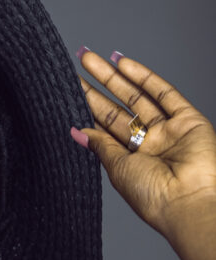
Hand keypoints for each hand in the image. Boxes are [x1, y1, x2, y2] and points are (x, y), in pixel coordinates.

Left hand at [72, 49, 215, 241]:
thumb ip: (101, 146)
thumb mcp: (117, 168)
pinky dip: (144, 77)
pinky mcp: (188, 119)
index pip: (105, 127)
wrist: (186, 200)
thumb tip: (76, 132)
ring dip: (116, 76)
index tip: (70, 90)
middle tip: (79, 63)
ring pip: (138, 96)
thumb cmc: (151, 195)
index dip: (88, 107)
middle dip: (98, 86)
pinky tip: (123, 63)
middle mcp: (148, 144)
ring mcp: (168, 130)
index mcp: (130, 161)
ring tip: (92, 59)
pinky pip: (164, 93)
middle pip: (119, 108)